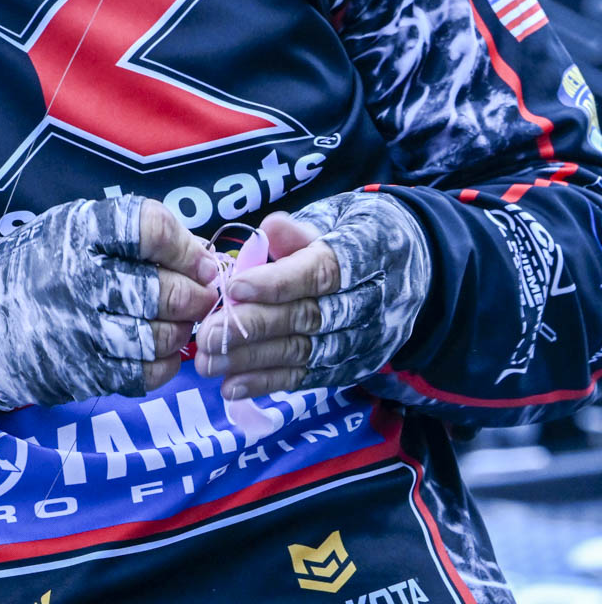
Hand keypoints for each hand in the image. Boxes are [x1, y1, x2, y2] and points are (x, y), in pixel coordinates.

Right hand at [0, 196, 217, 409]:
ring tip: (178, 323)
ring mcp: (77, 330)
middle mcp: (76, 279)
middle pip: (161, 290)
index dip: (188, 248)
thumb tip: (206, 260)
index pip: (151, 229)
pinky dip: (165, 365)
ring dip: (181, 332)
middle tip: (201, 298)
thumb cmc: (43, 266)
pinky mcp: (79, 372)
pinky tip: (160, 352)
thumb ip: (140, 236)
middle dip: (195, 297)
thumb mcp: (77, 229)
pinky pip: (143, 374)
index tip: (202, 262)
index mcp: (78, 232)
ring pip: (157, 337)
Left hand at [195, 192, 430, 397]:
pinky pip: (304, 378)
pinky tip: (231, 387)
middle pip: (306, 319)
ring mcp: (359, 342)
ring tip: (208, 363)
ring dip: (251, 361)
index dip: (276, 283)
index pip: (319, 274)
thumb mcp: (333, 224)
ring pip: (301, 353)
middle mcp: (365, 305)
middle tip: (207, 334)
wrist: (404, 274)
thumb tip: (270, 227)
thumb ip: (298, 232)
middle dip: (252, 328)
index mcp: (362, 259)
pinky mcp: (348, 368)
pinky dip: (266, 383)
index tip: (234, 288)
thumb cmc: (349, 243)